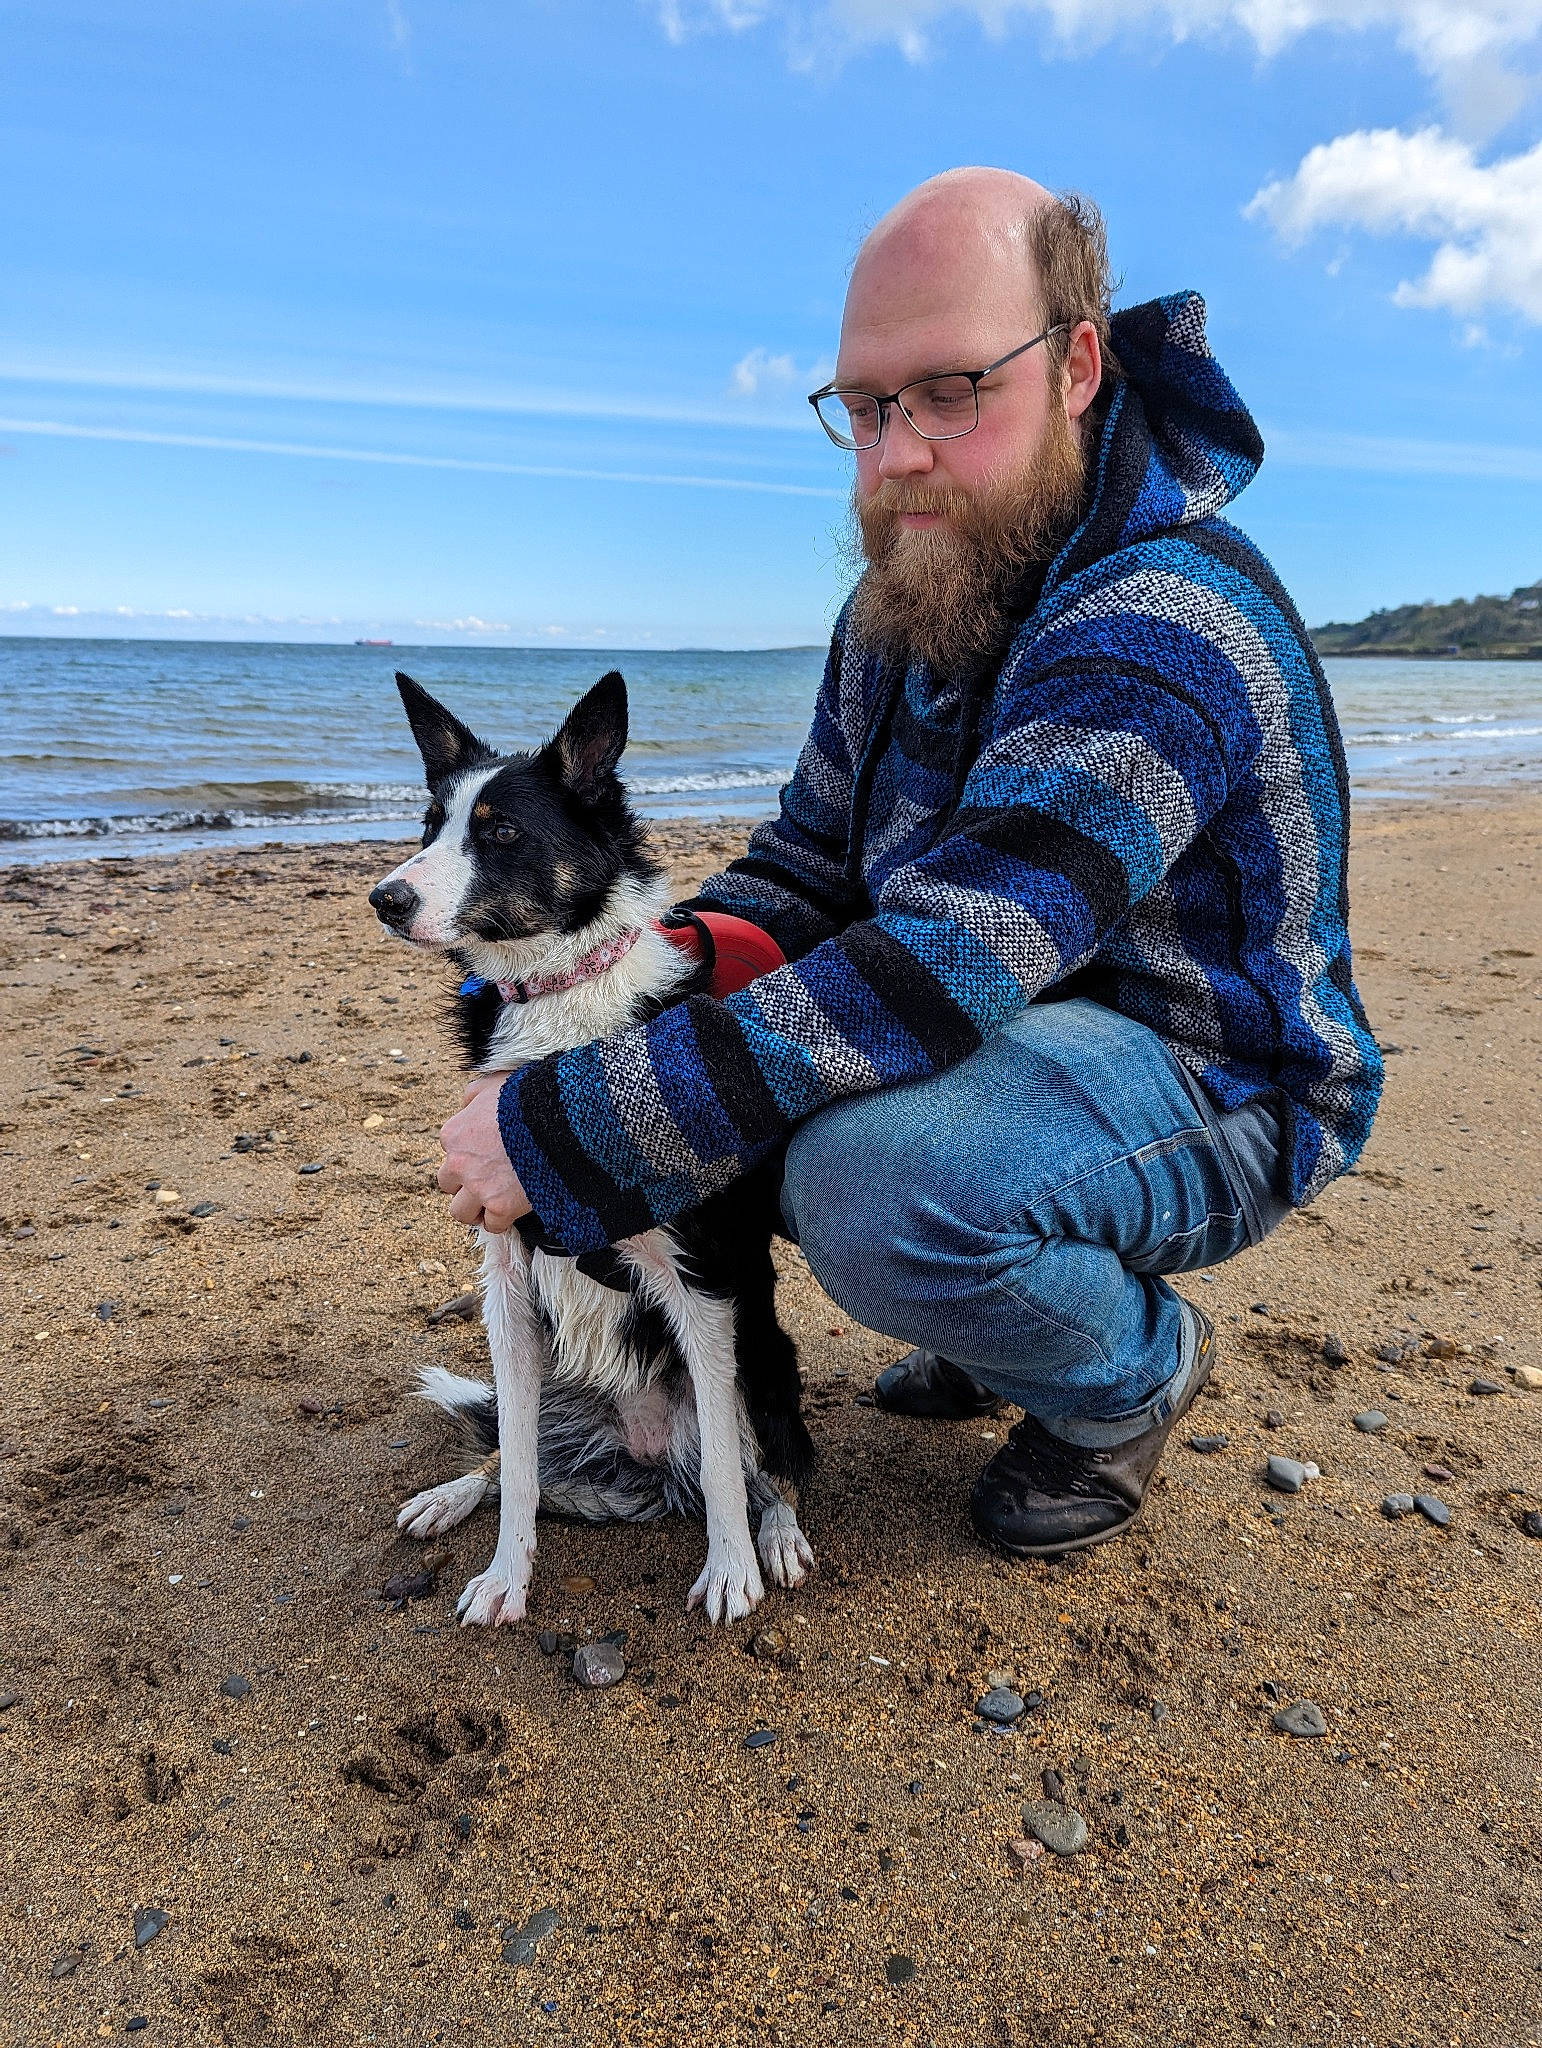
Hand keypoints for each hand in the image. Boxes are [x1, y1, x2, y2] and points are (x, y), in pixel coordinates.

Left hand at [438, 1072, 531, 1232]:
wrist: (558, 1119)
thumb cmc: (528, 1097)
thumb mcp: (493, 1083)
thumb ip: (473, 1096)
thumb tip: (467, 1106)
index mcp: (453, 1134)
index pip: (449, 1154)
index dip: (469, 1156)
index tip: (487, 1155)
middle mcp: (459, 1163)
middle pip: (448, 1184)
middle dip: (466, 1183)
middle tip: (488, 1180)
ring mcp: (479, 1187)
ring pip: (461, 1213)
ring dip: (476, 1209)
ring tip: (494, 1202)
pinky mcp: (501, 1206)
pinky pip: (492, 1225)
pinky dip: (502, 1221)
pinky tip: (513, 1211)